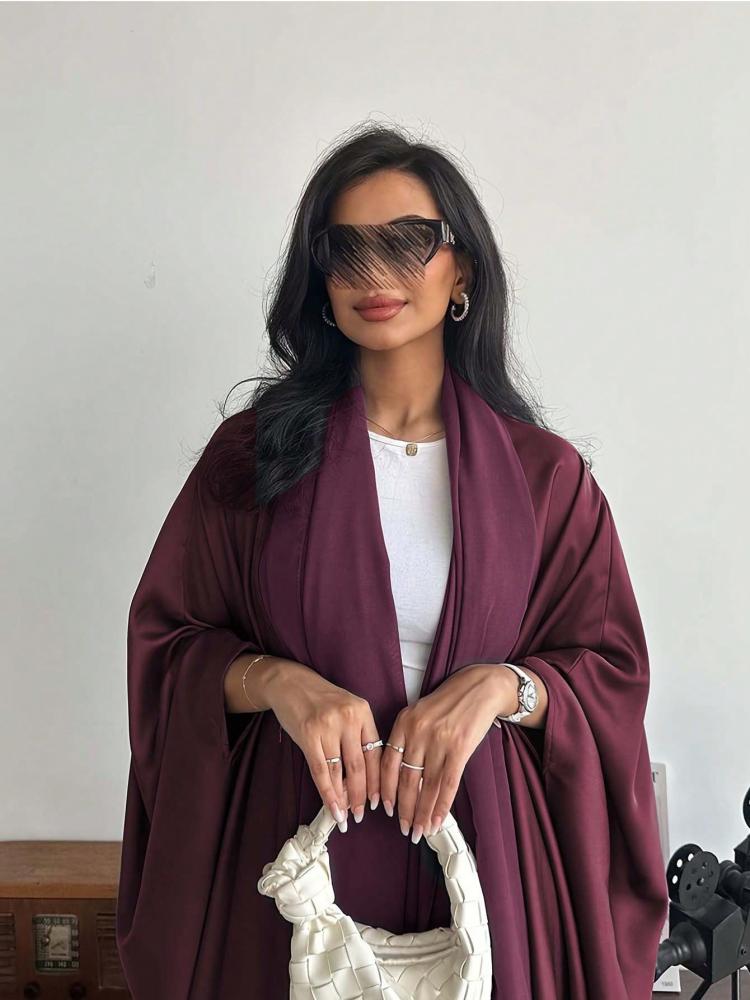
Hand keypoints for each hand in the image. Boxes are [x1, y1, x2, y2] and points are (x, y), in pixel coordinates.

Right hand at [265, 660, 382, 831]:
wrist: (289, 683)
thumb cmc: (321, 700)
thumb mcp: (347, 710)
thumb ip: (358, 736)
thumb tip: (364, 779)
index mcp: (363, 711)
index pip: (376, 753)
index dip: (378, 781)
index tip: (380, 801)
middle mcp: (348, 718)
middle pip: (359, 766)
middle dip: (361, 795)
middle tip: (362, 814)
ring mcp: (327, 726)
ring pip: (339, 772)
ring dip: (343, 798)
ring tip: (346, 816)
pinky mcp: (308, 735)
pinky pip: (320, 771)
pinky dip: (327, 793)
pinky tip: (332, 808)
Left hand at [379, 663, 515, 842]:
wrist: (480, 686)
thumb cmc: (449, 702)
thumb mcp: (420, 712)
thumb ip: (408, 737)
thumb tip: (400, 776)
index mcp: (404, 722)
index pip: (387, 762)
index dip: (385, 789)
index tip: (384, 808)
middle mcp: (418, 731)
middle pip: (406, 778)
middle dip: (404, 808)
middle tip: (404, 828)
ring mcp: (439, 740)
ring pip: (427, 786)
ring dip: (423, 813)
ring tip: (420, 831)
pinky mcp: (460, 748)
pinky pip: (448, 784)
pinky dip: (442, 806)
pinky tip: (438, 821)